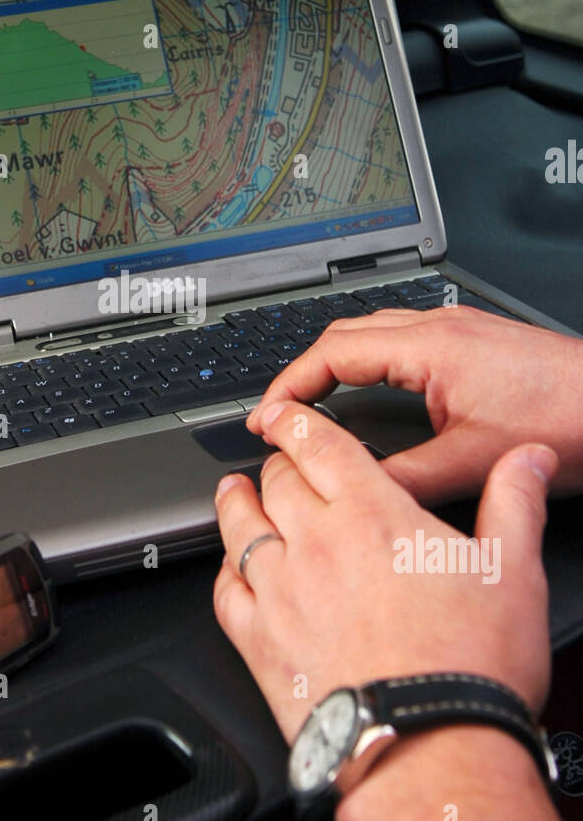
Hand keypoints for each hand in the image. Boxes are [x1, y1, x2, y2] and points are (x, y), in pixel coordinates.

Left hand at [214, 400, 557, 744]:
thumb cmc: (468, 666)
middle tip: (276, 460)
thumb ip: (515, 504)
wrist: (425, 748)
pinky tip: (230, 571)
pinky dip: (225, 573)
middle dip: (276, 463)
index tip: (287, 415)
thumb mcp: (513, 572)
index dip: (297, 422)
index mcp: (371, 514)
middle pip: (276, 481)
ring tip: (233, 492)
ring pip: (240, 530)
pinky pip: (226, 595)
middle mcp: (315, 544)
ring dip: (235, 505)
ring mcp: (281, 593)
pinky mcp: (261, 644)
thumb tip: (528, 460)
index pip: (318, 444)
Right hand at [246, 306, 582, 504]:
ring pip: (374, 332)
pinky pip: (403, 339)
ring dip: (335, 363)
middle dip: (302, 372)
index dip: (290, 386)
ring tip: (314, 403)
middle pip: (345, 333)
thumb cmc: (570, 420)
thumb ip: (407, 478)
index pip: (334, 354)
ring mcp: (461, 329)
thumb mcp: (474, 461)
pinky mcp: (477, 341)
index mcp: (432, 347)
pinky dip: (370, 361)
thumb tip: (359, 493)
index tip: (268, 417)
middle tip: (279, 413)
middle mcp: (442, 327)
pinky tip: (375, 392)